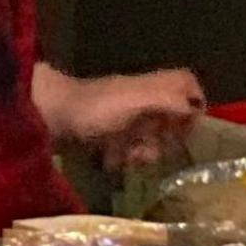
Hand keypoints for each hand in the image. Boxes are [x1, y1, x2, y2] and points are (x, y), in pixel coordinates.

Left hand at [34, 63, 208, 168]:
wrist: (49, 115)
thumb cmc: (96, 107)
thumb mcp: (138, 101)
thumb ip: (169, 102)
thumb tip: (196, 108)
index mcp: (151, 86)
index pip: (186, 84)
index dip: (194, 104)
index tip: (189, 130)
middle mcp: (140, 99)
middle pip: (170, 118)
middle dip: (165, 139)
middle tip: (154, 150)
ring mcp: (121, 116)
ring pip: (148, 137)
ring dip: (143, 152)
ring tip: (128, 159)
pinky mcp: (104, 133)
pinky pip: (125, 148)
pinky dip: (121, 156)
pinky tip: (110, 161)